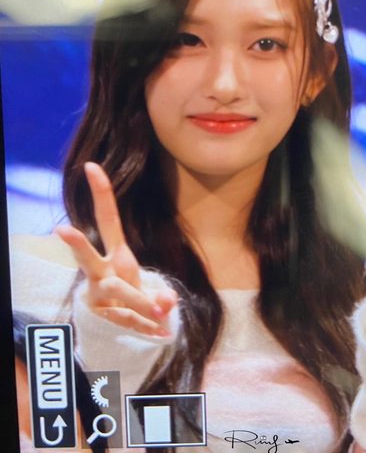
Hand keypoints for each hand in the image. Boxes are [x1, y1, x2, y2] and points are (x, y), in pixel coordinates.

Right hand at [55, 162, 176, 336]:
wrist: (117, 321)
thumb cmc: (133, 292)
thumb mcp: (149, 289)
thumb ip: (160, 295)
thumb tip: (168, 303)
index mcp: (116, 253)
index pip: (108, 219)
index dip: (101, 193)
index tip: (92, 166)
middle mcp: (101, 270)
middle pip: (88, 257)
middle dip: (77, 244)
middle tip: (61, 230)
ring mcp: (98, 293)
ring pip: (116, 292)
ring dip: (141, 301)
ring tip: (163, 311)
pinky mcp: (100, 314)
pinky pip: (127, 319)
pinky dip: (147, 327)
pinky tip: (162, 333)